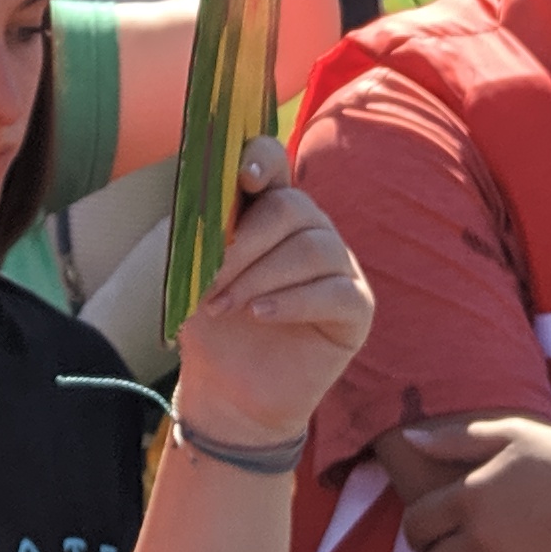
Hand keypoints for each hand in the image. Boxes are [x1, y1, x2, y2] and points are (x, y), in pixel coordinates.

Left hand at [168, 136, 368, 456]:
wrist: (228, 392)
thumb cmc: (212, 323)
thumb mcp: (193, 270)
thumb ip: (203, 230)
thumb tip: (208, 198)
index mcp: (269, 209)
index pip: (275, 163)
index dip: (262, 159)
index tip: (243, 178)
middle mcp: (311, 229)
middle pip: (290, 208)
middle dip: (244, 244)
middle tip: (210, 281)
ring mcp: (339, 266)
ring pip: (312, 249)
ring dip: (260, 277)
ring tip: (225, 307)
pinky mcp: (357, 308)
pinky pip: (336, 291)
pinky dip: (293, 301)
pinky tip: (261, 315)